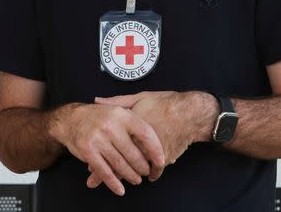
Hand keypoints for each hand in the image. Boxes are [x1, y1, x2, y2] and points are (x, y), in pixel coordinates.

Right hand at [49, 102, 164, 195]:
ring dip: (130, 176)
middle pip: (133, 153)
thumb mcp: (118, 108)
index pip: (146, 133)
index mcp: (122, 114)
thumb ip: (136, 117)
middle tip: (146, 172)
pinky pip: (104, 171)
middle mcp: (111, 126)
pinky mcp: (88, 151)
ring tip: (136, 179)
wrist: (71, 118)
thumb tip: (158, 133)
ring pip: (120, 164)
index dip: (155, 149)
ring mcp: (98, 138)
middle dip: (142, 167)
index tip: (161, 161)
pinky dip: (113, 183)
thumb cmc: (99, 116)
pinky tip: (120, 189)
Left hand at [87, 91, 216, 186]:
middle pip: (119, 161)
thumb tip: (97, 100)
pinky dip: (152, 173)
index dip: (98, 157)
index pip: (110, 145)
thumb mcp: (140, 97)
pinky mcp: (165, 157)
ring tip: (119, 180)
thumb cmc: (165, 102)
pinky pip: (155, 170)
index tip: (89, 165)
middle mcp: (139, 141)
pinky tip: (149, 176)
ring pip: (135, 169)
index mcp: (130, 126)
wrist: (191, 112)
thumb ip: (117, 102)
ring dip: (127, 175)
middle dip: (105, 173)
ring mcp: (152, 151)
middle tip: (93, 181)